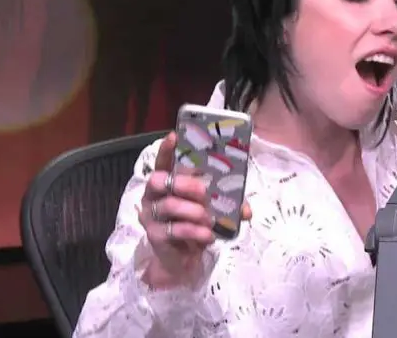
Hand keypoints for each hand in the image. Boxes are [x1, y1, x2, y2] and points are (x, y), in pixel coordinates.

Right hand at [139, 132, 251, 286]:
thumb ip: (228, 204)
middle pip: (160, 180)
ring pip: (170, 205)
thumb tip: (246, 210)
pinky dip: (196, 231)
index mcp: (166, 183)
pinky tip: (208, 235)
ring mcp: (150, 216)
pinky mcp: (155, 236)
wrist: (183, 260)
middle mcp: (153, 196)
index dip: (166, 150)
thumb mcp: (214, 211)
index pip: (162, 162)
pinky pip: (176, 229)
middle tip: (204, 192)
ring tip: (210, 219)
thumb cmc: (196, 225)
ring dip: (195, 211)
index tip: (174, 137)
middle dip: (186, 183)